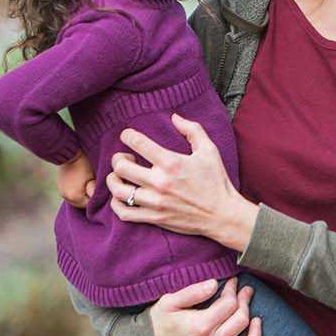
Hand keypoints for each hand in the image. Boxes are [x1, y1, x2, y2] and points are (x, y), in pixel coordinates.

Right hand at [56, 151, 95, 207]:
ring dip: (83, 194)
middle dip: (89, 197)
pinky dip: (77, 190)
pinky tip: (81, 182)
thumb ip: (96, 190)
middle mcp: (66, 197)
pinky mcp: (60, 187)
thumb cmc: (84, 163)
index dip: (96, 199)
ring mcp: (62, 193)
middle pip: (82, 204)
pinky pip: (71, 194)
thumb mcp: (93, 177)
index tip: (100, 191)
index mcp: (75, 197)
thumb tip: (98, 199)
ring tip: (88, 183)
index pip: (89, 205)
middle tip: (95, 187)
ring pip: (76, 199)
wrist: (69, 152)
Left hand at [108, 113, 259, 250]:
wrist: (222, 215)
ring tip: (119, 176)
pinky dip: (116, 204)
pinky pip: (124, 213)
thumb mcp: (209, 150)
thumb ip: (192, 130)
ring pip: (118, 190)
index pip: (138, 143)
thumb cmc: (216, 181)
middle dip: (117, 159)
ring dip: (113, 180)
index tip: (127, 135)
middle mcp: (160, 182)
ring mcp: (155, 202)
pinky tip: (121, 197)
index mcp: (172, 163)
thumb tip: (174, 117)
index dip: (127, 135)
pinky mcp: (154, 218)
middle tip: (124, 158)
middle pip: (121, 167)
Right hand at [147, 276, 262, 335]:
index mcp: (200, 325)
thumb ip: (193, 291)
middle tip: (245, 293)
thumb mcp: (169, 301)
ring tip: (256, 321)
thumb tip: (215, 283)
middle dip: (245, 302)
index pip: (229, 304)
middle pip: (240, 321)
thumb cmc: (156, 322)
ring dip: (254, 334)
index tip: (234, 282)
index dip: (234, 289)